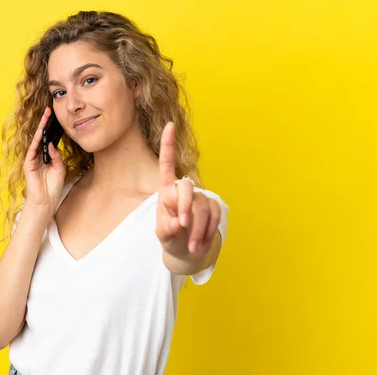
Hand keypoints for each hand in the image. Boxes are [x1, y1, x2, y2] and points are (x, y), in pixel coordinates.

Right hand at [23, 106, 65, 212]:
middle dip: (45, 124)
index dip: (51, 129)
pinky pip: (32, 150)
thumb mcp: (59, 169)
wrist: (46, 202)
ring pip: (37, 140)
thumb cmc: (53, 187)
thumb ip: (56, 156)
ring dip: (41, 128)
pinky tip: (41, 133)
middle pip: (42, 137)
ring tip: (45, 117)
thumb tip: (52, 144)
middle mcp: (38, 156)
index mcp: (46, 157)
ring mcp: (32, 160)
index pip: (48, 139)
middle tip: (49, 111)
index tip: (55, 117)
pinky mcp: (28, 164)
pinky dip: (37, 141)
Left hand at [155, 122, 220, 257]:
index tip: (170, 125)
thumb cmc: (170, 237)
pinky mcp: (214, 207)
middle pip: (186, 187)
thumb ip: (166, 227)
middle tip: (181, 226)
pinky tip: (200, 243)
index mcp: (166, 191)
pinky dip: (207, 232)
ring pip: (202, 207)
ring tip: (190, 246)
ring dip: (196, 229)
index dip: (168, 145)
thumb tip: (178, 221)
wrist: (187, 251)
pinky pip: (214, 216)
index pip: (167, 165)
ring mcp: (200, 197)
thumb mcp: (163, 234)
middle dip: (184, 206)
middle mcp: (184, 190)